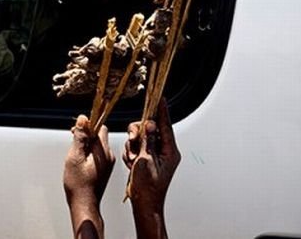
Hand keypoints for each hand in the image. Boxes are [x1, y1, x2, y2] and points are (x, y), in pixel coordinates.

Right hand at [63, 116, 114, 238]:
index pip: (100, 127)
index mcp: (103, 151)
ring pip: (97, 144)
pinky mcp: (104, 168)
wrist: (84, 204)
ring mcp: (107, 162)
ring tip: (76, 154)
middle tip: (74, 142)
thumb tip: (83, 119)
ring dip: (86, 144)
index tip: (76, 131)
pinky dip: (88, 152)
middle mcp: (108, 155)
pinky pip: (97, 153)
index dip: (87, 125)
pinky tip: (80, 161)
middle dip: (86, 134)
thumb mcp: (75, 157)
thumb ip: (80, 137)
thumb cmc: (78, 184)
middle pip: (99, 135)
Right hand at [123, 99, 179, 237]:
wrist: (144, 203)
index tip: (160, 97)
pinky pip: (136, 147)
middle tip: (133, 140)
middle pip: (150, 129)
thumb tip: (151, 123)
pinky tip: (131, 163)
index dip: (161, 110)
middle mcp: (164, 151)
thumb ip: (148, 140)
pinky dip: (131, 153)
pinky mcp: (147, 158)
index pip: (166, 125)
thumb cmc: (148, 186)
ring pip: (141, 137)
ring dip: (133, 146)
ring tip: (132, 159)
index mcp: (169, 151)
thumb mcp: (146, 160)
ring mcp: (156, 155)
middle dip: (138, 134)